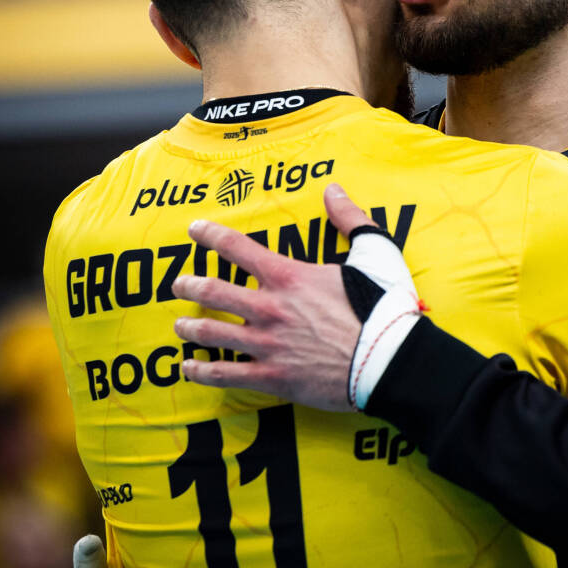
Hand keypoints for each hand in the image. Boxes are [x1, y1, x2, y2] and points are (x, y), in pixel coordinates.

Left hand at [173, 184, 373, 409]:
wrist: (389, 360)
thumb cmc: (383, 306)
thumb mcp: (373, 252)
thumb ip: (349, 218)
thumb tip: (334, 190)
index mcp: (289, 276)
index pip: (238, 248)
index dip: (211, 235)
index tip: (195, 230)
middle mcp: (270, 307)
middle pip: (213, 291)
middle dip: (189, 285)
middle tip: (179, 284)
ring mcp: (267, 344)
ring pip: (212, 333)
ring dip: (190, 328)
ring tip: (179, 326)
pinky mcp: (272, 377)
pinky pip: (225, 374)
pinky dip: (201, 371)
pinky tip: (188, 369)